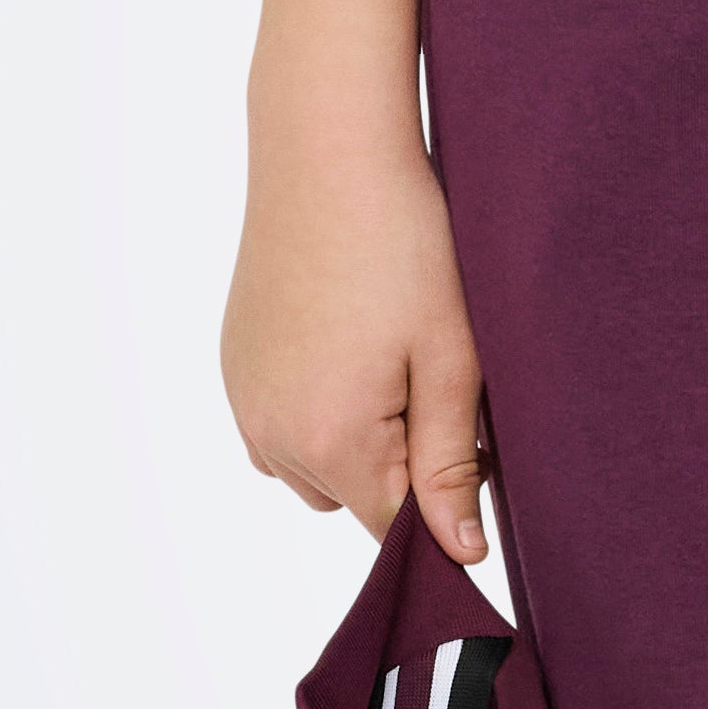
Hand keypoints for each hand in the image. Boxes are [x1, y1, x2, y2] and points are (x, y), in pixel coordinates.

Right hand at [223, 121, 488, 558]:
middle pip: (352, 500)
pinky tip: (348, 335)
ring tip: (389, 350)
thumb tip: (459, 554)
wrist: (328, 153)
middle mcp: (269, 433)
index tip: (474, 453)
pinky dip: (317, 404)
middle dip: (397, 464)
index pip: (391, 531)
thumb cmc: (406, 247)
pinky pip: (280, 421)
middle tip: (434, 377)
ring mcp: (243, 397)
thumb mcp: (451, 361)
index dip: (441, 507)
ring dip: (355, 437)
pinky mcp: (233, 363)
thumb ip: (451, 466)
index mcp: (328, 440)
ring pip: (314, 465)